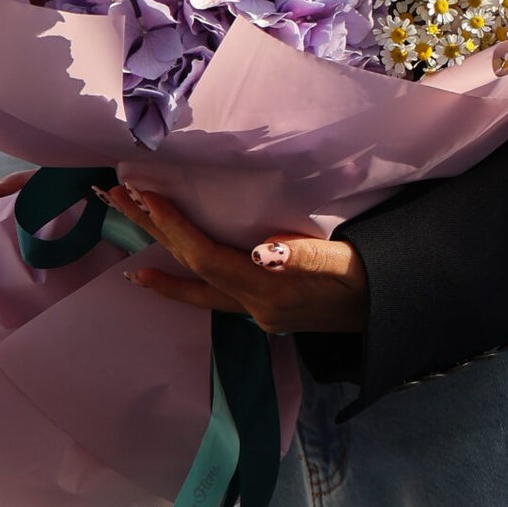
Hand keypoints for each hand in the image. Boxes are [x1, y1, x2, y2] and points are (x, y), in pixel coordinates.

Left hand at [104, 184, 367, 338]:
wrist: (391, 311)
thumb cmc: (369, 277)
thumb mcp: (343, 261)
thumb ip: (304, 256)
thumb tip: (265, 250)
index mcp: (267, 290)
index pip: (207, 257)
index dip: (176, 227)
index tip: (147, 194)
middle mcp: (253, 307)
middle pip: (191, 270)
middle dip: (154, 234)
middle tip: (117, 199)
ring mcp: (256, 312)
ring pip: (197, 288)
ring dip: (162, 264)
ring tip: (127, 251)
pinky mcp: (264, 309)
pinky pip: (212, 295)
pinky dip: (185, 283)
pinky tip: (171, 277)